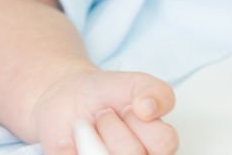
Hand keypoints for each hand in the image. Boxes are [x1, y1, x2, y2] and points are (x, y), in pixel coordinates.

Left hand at [32, 67, 178, 154]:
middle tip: (103, 116)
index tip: (128, 107)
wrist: (68, 96)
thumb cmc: (106, 95)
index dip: (138, 119)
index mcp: (158, 148)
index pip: (163, 141)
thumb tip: (148, 108)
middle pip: (132, 152)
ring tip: (90, 127)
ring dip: (90, 134)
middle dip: (111, 124)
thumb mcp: (137, 83)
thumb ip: (156, 92)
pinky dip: (70, 147)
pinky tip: (73, 139)